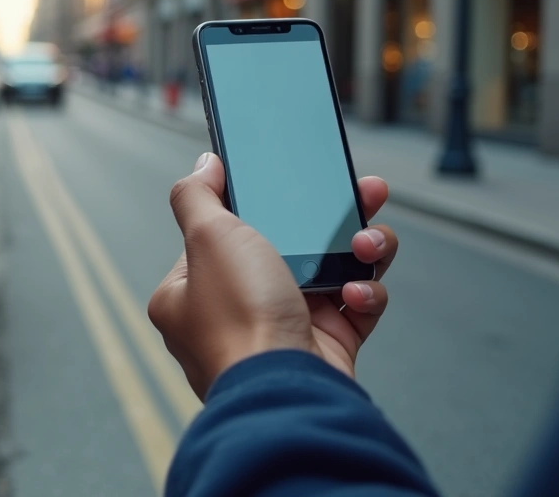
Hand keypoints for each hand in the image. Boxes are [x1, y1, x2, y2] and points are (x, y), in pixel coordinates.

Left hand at [147, 153, 397, 398]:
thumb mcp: (207, 238)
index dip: (258, 203)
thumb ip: (197, 196)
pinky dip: (365, 295)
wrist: (287, 390)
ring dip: (358, 250)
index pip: (222, 233)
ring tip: (368, 242)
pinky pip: (355, 307)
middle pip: (287, 245)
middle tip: (363, 192)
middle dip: (328, 219)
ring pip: (330, 271)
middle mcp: (233, 312)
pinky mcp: (325, 346)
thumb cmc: (240, 321)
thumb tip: (203, 167)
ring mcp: (281, 329)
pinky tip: (359, 292)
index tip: (288, 180)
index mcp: (190, 292)